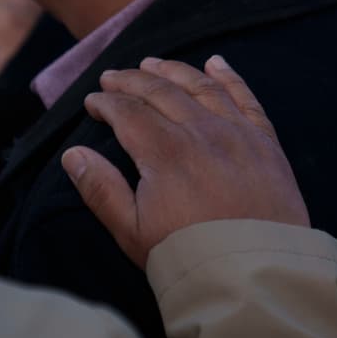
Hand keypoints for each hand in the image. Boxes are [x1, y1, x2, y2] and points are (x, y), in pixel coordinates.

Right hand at [63, 56, 310, 268]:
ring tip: (152, 63)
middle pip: (161, 91)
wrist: (254, 274)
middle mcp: (201, 132)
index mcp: (165, 152)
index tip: (92, 102)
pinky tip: (216, 63)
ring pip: (200, 87)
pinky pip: (245, 97)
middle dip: (131, 80)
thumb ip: (101, 189)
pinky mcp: (264, 142)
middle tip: (113, 76)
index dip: (106, 103)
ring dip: (173, 71)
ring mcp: (236, 133)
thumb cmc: (188, 255)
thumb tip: (72, 154)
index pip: (128, 112)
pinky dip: (228, 76)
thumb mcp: (132, 231)